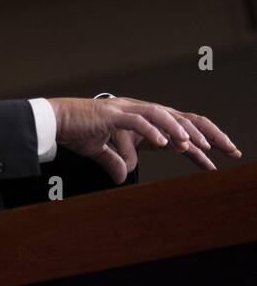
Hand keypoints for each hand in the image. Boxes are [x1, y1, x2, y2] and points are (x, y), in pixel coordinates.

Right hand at [49, 97, 239, 183]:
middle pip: (184, 118)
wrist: (54, 121)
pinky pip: (138, 121)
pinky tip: (166, 143)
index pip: (183, 126)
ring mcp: (127, 109)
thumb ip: (116, 161)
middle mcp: (140, 110)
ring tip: (196, 146)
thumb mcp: (100, 151)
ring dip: (182, 131)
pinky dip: (153, 131)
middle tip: (230, 149)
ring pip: (163, 116)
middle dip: (209, 134)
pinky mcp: (113, 114)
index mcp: (143, 117)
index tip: (224, 155)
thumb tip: (124, 176)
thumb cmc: (76, 131)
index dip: (205, 140)